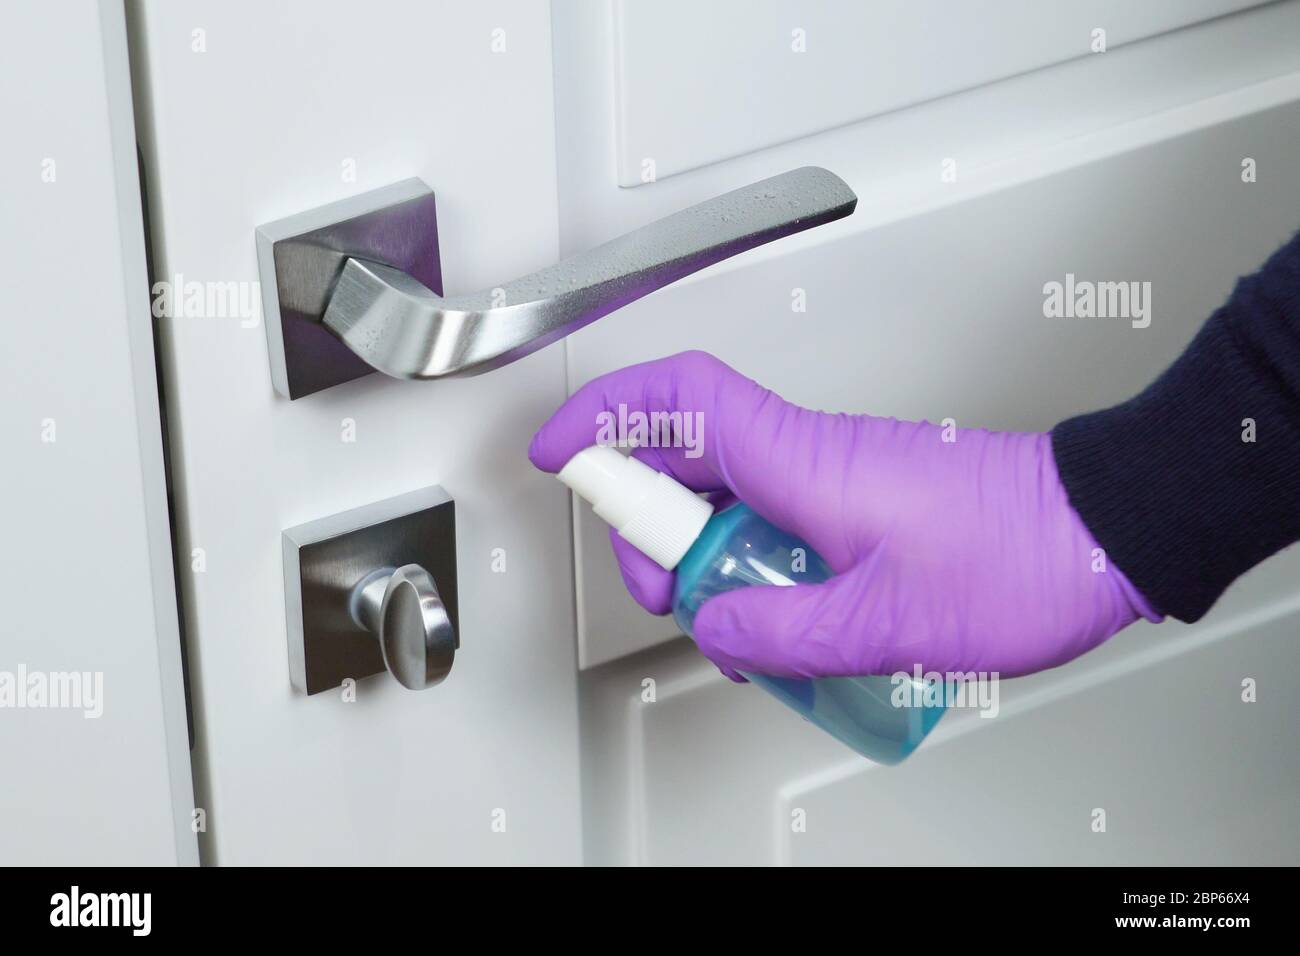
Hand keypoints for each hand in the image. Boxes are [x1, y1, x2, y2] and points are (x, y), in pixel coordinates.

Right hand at [529, 351, 1159, 680]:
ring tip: (741, 627)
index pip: (677, 401)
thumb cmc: (1021, 555)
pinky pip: (771, 524)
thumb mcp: (886, 622)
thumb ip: (782, 632)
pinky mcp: (853, 505)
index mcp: (801, 460)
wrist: (1106, 531)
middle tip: (676, 598)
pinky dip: (753, 569)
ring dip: (707, 561)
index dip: (605, 415)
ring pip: (725, 498)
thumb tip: (715, 626)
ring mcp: (829, 479)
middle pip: (683, 459)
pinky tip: (781, 624)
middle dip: (653, 530)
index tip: (560, 452)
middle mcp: (807, 457)